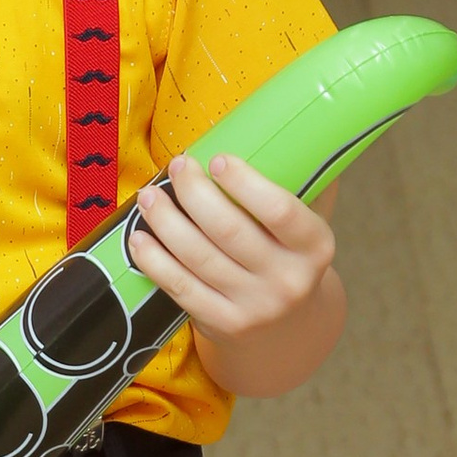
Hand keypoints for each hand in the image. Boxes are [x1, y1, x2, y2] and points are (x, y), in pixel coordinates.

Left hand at [127, 151, 338, 380]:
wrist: (288, 330)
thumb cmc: (289, 259)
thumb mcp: (307, 228)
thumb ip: (301, 185)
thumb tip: (290, 126)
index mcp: (316, 247)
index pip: (280, 210)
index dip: (244, 183)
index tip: (217, 159)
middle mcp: (288, 280)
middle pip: (229, 230)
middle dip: (194, 192)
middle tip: (178, 167)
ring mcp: (255, 307)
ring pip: (198, 256)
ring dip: (165, 220)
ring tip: (149, 196)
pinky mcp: (223, 324)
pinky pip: (180, 288)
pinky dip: (155, 261)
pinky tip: (140, 238)